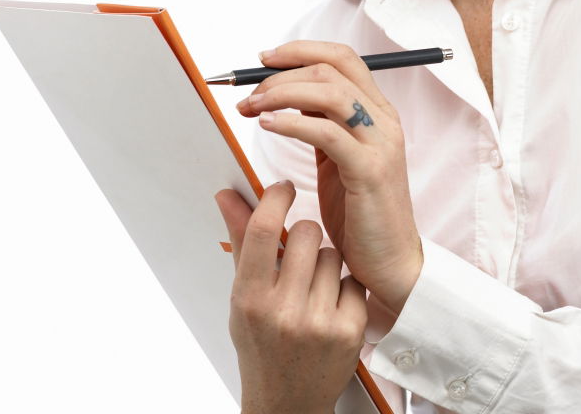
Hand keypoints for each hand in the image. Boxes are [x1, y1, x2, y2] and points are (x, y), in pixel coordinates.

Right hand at [215, 180, 367, 413]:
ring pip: (332, 254)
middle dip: (305, 235)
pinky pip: (352, 279)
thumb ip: (242, 242)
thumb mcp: (243, 298)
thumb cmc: (262, 342)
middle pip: (306, 232)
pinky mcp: (349, 330)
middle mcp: (282, 311)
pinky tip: (331, 308)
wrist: (287, 402)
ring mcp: (318, 322)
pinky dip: (345, 288)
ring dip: (324, 263)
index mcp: (250, 300)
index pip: (263, 231)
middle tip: (299, 254)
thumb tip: (228, 193)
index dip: (276, 198)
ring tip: (312, 290)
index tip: (284, 188)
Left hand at [237, 41, 423, 314]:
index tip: (264, 60)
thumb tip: (286, 96)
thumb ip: (321, 125)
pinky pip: (327, 133)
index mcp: (378, 112)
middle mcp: (384, 120)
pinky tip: (268, 126)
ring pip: (331, 92)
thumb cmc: (361, 214)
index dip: (302, 50)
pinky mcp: (370, 170)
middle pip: (333, 69)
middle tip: (248, 92)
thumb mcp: (338, 160)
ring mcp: (381, 143)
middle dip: (283, 73)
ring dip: (282, 93)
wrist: (391, 263)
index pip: (343, 58)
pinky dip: (293, 123)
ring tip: (251, 108)